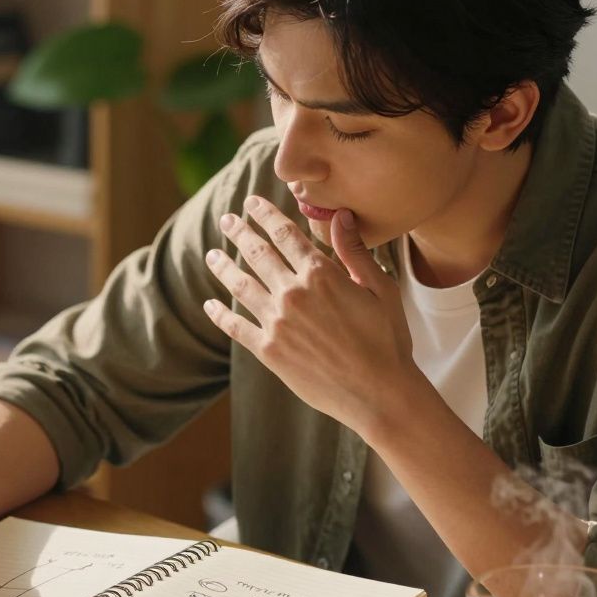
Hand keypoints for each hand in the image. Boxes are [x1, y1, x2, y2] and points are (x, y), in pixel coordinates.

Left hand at [203, 195, 417, 440]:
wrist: (379, 394)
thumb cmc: (387, 340)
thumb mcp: (380, 289)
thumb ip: (354, 251)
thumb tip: (339, 215)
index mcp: (320, 274)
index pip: (285, 234)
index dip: (266, 215)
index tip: (252, 203)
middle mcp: (293, 294)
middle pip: (257, 254)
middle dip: (240, 233)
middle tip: (227, 220)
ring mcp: (277, 323)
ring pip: (240, 285)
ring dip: (223, 267)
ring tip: (212, 255)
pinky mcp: (269, 351)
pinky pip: (236, 327)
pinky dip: (219, 315)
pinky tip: (209, 305)